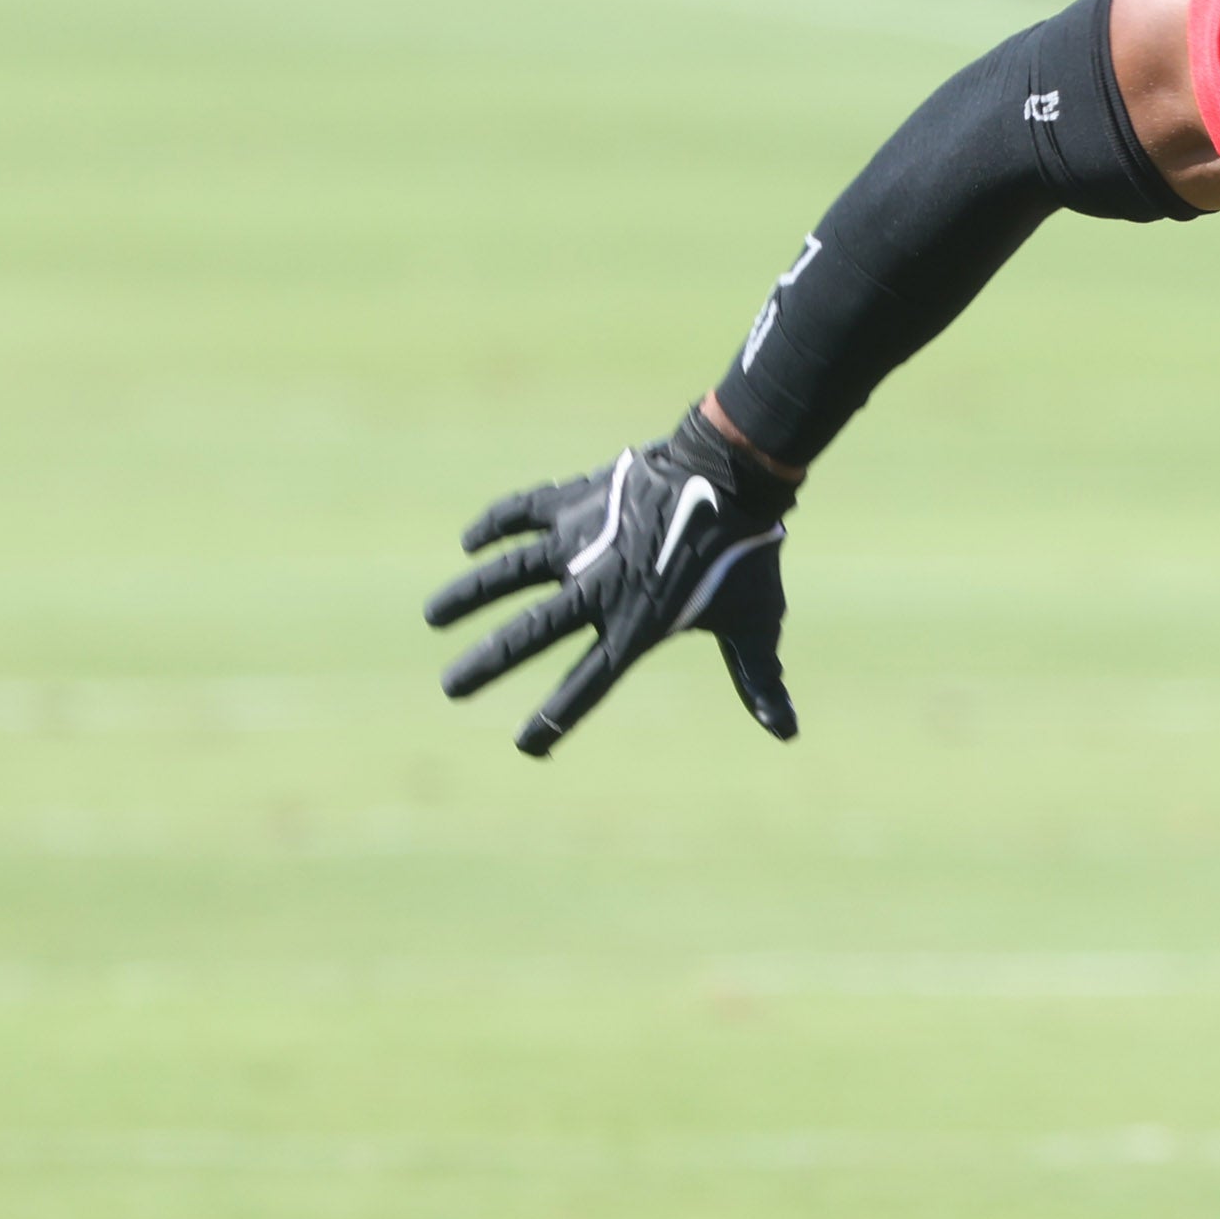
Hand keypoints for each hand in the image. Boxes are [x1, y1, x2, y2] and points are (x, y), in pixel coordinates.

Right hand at [424, 413, 798, 757]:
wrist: (733, 472)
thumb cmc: (748, 553)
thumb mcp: (755, 621)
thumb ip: (758, 677)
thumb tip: (785, 732)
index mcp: (637, 624)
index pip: (588, 684)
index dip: (555, 718)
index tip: (526, 746)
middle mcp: (599, 587)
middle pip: (530, 633)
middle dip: (486, 663)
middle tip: (451, 688)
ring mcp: (582, 540)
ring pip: (509, 572)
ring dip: (469, 594)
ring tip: (434, 616)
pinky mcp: (576, 500)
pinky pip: (522, 512)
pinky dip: (494, 525)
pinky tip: (470, 542)